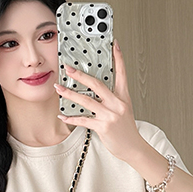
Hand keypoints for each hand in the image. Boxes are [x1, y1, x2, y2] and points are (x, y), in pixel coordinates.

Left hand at [54, 40, 144, 164]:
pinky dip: (71, 119)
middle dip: (81, 75)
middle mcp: (117, 104)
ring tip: (59, 89)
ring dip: (70, 94)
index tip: (114, 44)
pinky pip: (83, 120)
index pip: (121, 72)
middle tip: (69, 68)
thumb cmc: (127, 129)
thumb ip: (112, 99)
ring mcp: (110, 115)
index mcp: (123, 97)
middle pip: (97, 84)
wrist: (133, 148)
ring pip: (87, 101)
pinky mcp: (103, 127)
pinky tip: (63, 116)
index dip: (118, 57)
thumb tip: (95, 91)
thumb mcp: (123, 109)